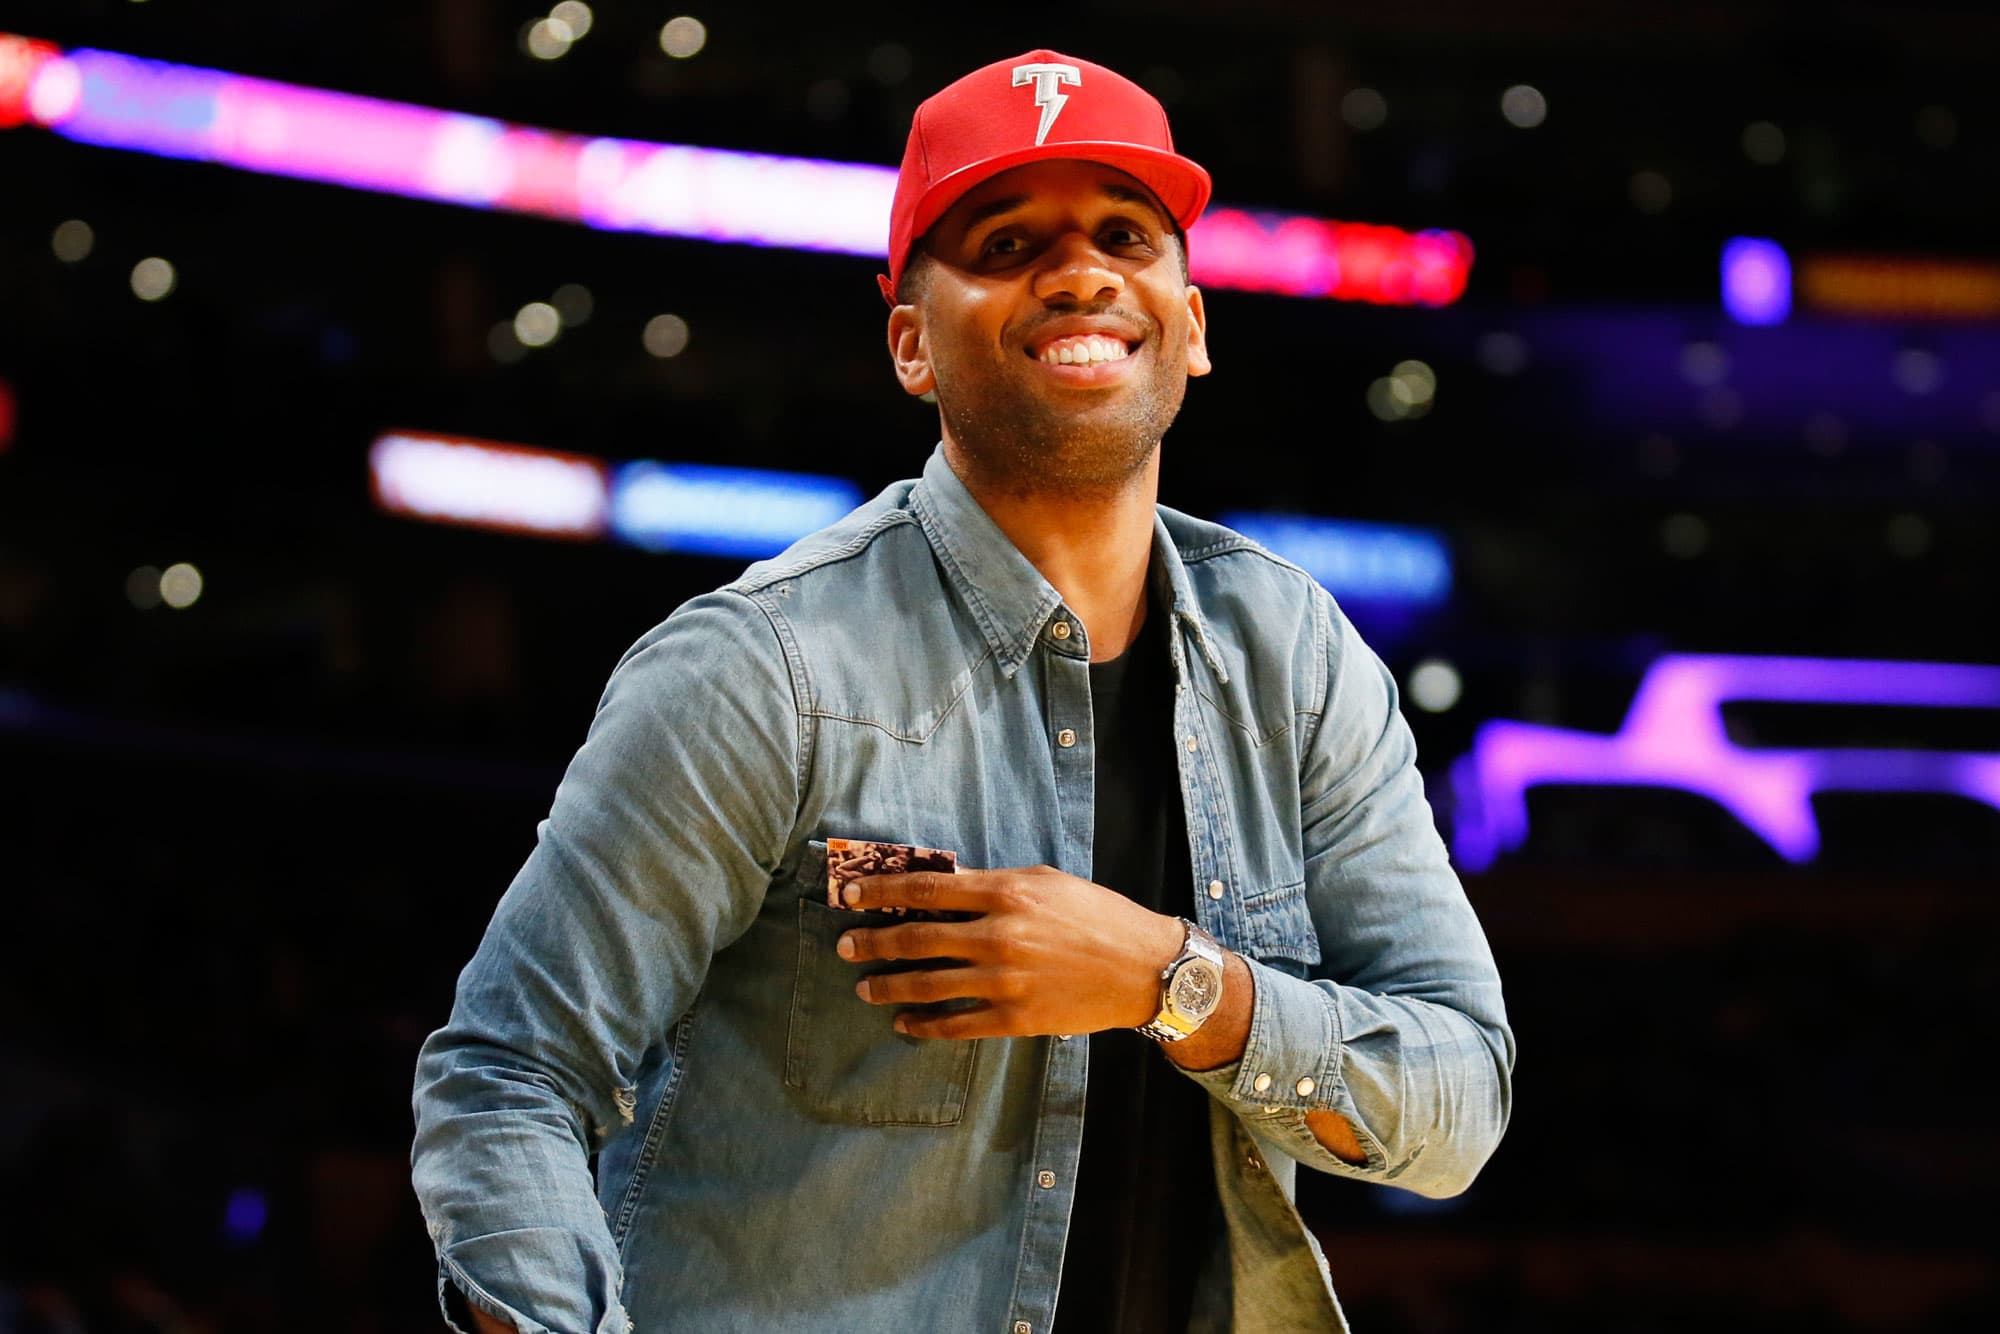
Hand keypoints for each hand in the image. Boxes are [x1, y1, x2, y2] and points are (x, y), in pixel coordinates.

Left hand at [834, 865, 1184, 1039]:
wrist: (1144, 968)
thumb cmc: (1098, 915)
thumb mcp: (1046, 882)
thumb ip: (994, 884)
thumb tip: (945, 886)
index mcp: (1006, 893)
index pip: (927, 889)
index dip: (882, 891)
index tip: (851, 894)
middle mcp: (999, 936)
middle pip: (916, 939)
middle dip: (872, 941)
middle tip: (845, 944)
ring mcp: (1005, 981)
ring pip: (928, 984)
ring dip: (888, 986)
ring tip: (863, 987)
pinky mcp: (1015, 1018)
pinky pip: (956, 1024)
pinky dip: (924, 1026)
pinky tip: (904, 1024)